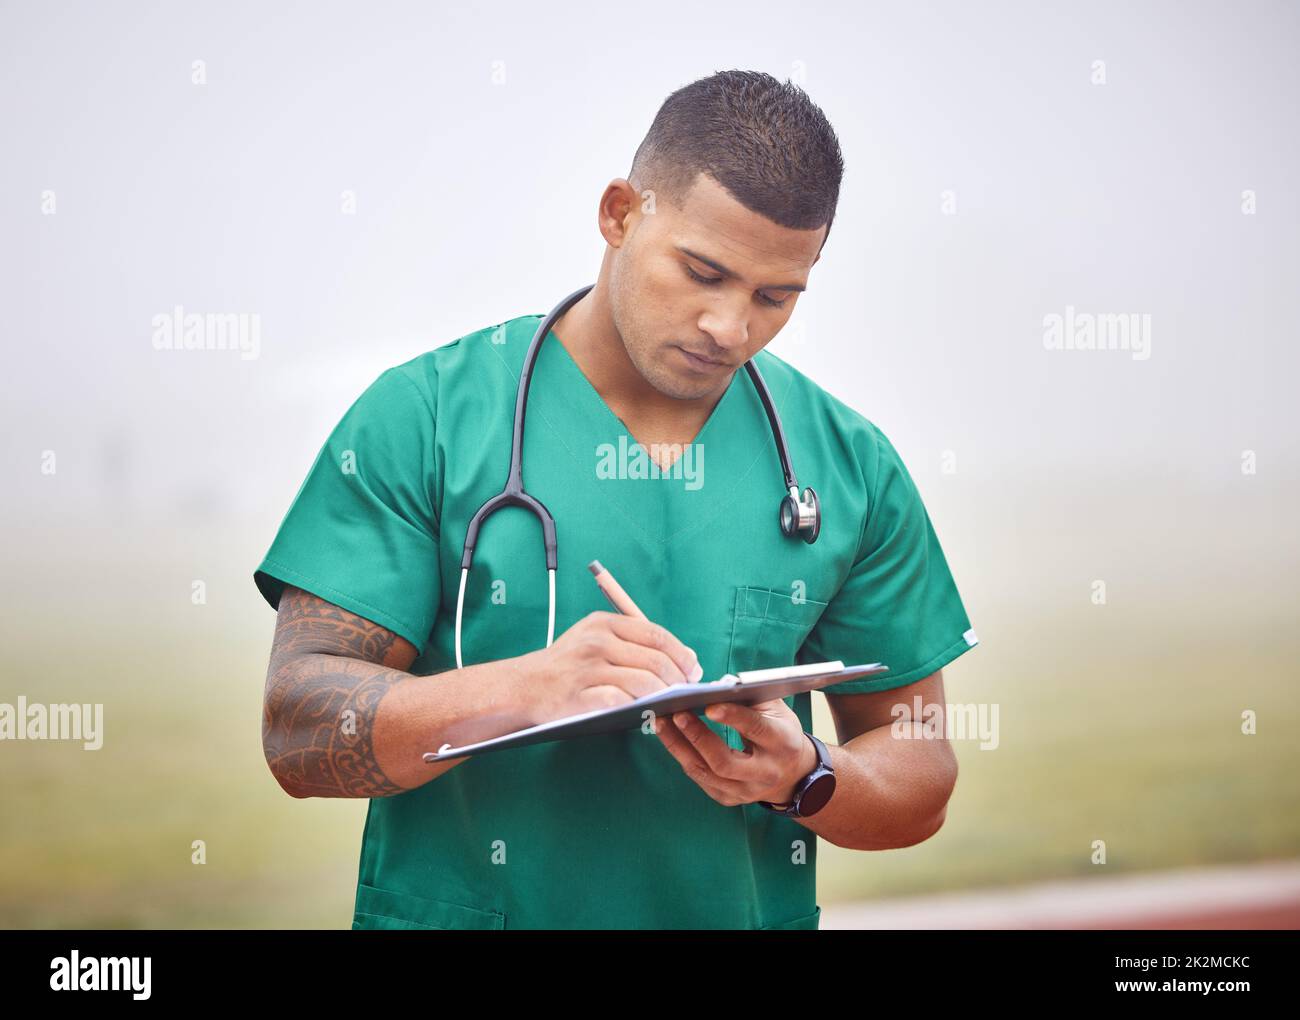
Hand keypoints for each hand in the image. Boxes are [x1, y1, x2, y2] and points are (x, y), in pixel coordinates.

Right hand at [520, 611, 700, 724]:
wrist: (525, 685)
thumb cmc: (569, 664)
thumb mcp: (596, 639)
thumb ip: (635, 643)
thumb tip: (685, 657)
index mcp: (604, 623)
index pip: (655, 634)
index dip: (681, 653)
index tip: (693, 668)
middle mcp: (596, 641)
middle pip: (654, 658)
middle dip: (678, 676)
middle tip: (686, 689)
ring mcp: (588, 669)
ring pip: (644, 681)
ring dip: (664, 694)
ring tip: (669, 701)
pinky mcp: (580, 696)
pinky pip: (622, 701)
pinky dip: (639, 706)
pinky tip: (645, 710)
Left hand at [654, 696, 817, 807]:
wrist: (792, 773)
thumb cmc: (779, 731)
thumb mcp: (776, 709)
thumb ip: (750, 696)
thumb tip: (715, 687)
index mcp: (782, 744)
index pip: (756, 730)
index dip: (733, 717)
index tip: (708, 705)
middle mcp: (765, 773)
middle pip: (725, 762)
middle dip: (698, 737)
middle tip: (676, 714)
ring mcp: (746, 791)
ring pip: (706, 773)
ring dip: (679, 747)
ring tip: (661, 722)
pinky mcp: (729, 798)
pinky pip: (699, 779)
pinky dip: (682, 756)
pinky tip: (669, 737)